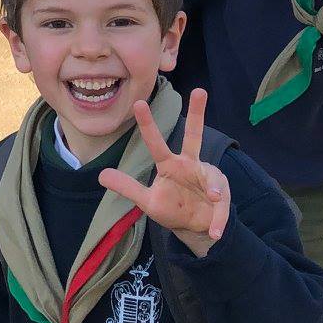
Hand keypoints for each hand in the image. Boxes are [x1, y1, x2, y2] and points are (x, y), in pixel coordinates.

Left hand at [100, 88, 230, 256]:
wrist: (194, 228)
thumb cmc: (171, 208)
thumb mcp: (148, 201)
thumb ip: (128, 188)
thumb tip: (100, 176)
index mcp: (170, 165)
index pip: (156, 144)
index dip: (147, 125)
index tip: (138, 104)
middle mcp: (190, 165)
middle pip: (194, 136)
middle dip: (198, 113)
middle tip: (199, 90)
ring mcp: (208, 178)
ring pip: (213, 178)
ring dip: (215, 189)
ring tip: (214, 198)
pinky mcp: (222, 197)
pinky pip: (221, 207)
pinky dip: (218, 221)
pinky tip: (213, 232)